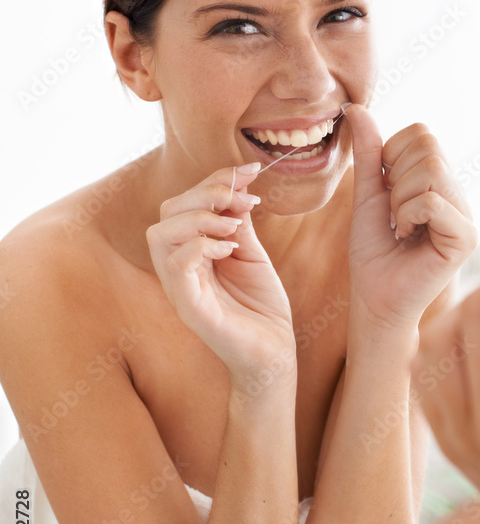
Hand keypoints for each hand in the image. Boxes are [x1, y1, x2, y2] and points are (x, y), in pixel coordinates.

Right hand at [146, 165, 295, 389]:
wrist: (274, 353)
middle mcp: (178, 267)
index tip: (250, 170)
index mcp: (190, 251)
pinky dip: (202, 245)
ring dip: (200, 217)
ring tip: (233, 226)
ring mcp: (180, 287)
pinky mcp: (189, 307)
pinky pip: (176, 265)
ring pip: (161, 233)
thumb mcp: (252, 254)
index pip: (184, 202)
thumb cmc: (261, 307)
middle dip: (206, 191)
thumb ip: (239, 223)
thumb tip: (237, 188)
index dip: (214, 178)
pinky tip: (230, 248)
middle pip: (168, 211)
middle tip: (242, 197)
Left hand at [344, 104, 476, 328]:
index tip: (386, 193)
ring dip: (399, 199)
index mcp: (440, 182)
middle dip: (395, 177)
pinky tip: (407, 237)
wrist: (374, 299)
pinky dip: (407, 215)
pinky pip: (432, 201)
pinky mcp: (466, 238)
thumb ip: (368, 153)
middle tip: (394, 214)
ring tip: (400, 227)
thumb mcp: (367, 194)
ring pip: (430, 170)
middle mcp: (458, 194)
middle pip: (428, 147)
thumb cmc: (373, 253)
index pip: (422, 134)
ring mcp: (466, 215)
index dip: (391, 155)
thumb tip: (357, 108)